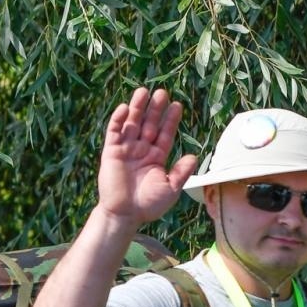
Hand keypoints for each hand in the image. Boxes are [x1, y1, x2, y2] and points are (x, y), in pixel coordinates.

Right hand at [96, 87, 197, 225]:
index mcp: (156, 157)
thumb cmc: (148, 205)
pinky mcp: (111, 152)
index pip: (165, 134)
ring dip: (137, 108)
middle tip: (162, 93)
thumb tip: (194, 156)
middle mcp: (142, 150)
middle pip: (149, 124)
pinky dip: (118, 120)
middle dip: (155, 109)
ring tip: (143, 91)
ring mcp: (126, 150)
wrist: (125, 215)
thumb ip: (181, 172)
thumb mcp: (170, 189)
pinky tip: (125, 107)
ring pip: (132, 123)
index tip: (177, 105)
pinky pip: (114, 132)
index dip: (171, 120)